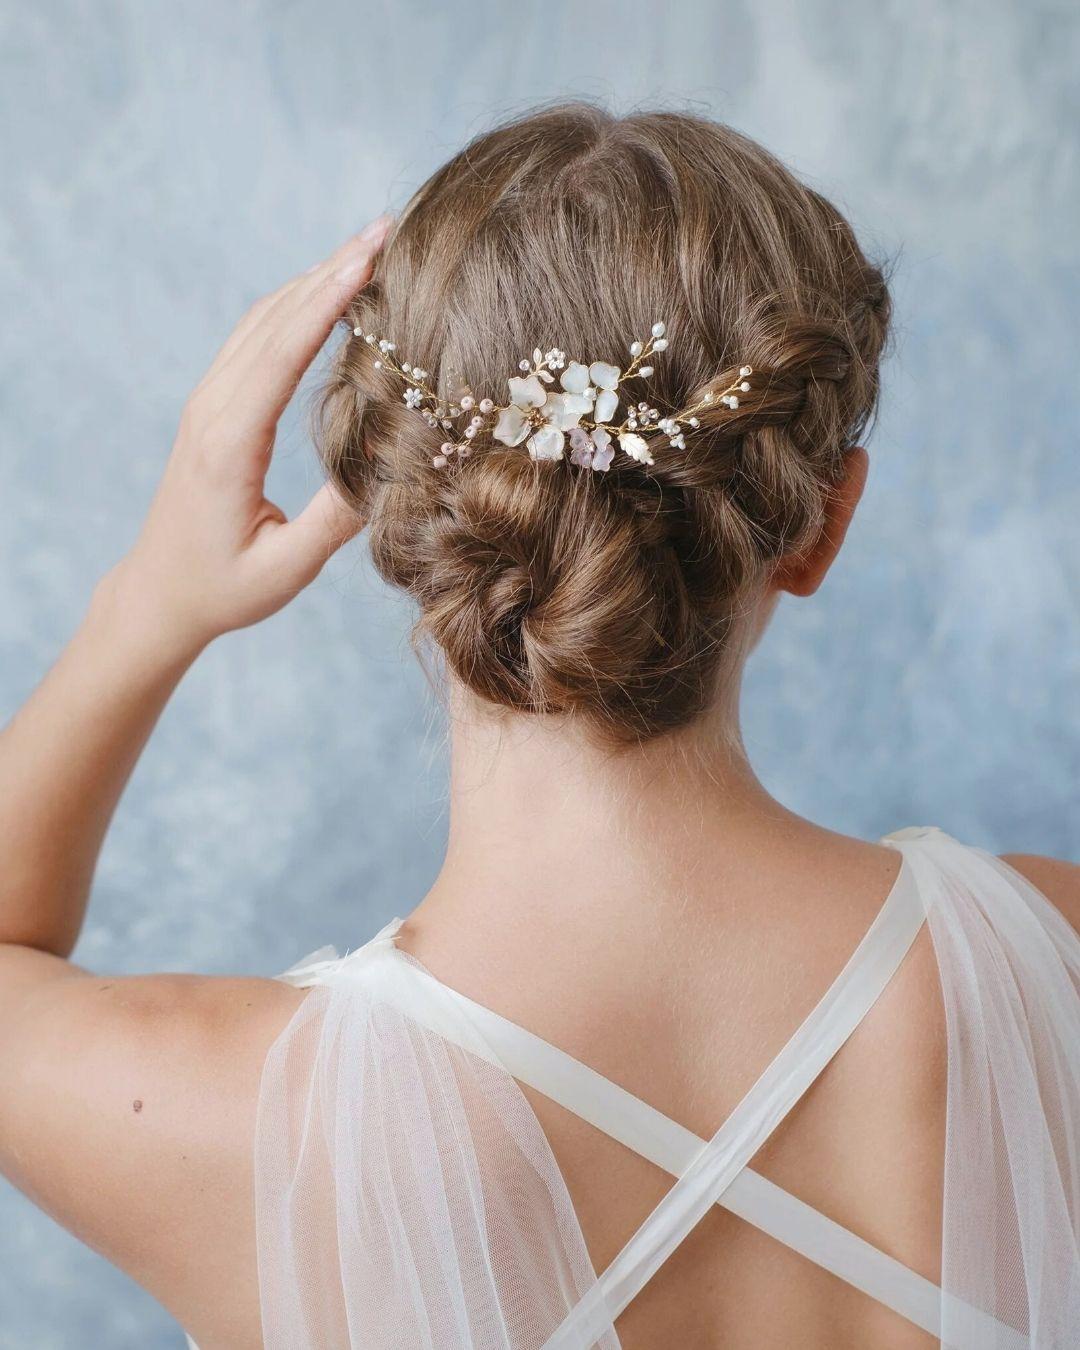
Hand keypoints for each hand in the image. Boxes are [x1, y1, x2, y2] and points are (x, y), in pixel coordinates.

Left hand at [108, 216, 392, 656]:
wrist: (160, 593)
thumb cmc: (223, 589)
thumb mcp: (286, 568)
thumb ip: (335, 521)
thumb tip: (393, 473)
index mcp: (229, 443)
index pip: (282, 353)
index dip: (327, 302)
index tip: (368, 257)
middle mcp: (213, 410)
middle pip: (273, 319)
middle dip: (329, 270)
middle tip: (385, 228)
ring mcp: (208, 403)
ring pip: (261, 320)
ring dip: (312, 279)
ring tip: (367, 248)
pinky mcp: (213, 406)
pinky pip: (254, 338)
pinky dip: (294, 305)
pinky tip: (327, 291)